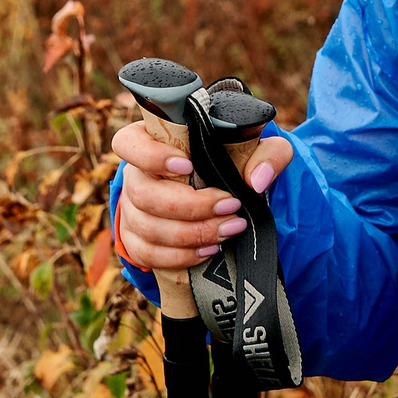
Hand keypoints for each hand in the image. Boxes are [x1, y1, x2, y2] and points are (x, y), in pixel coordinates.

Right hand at [112, 120, 294, 275]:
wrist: (224, 196)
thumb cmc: (231, 162)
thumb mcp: (257, 150)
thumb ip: (268, 154)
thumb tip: (257, 181)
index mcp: (149, 141)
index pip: (129, 143)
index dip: (152, 156)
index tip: (189, 165)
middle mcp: (134, 175)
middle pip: (144, 194)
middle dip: (190, 205)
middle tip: (230, 205)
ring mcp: (131, 210)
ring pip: (147, 227)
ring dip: (190, 233)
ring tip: (228, 230)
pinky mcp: (135, 240)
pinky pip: (147, 254)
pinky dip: (180, 256)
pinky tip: (208, 250)